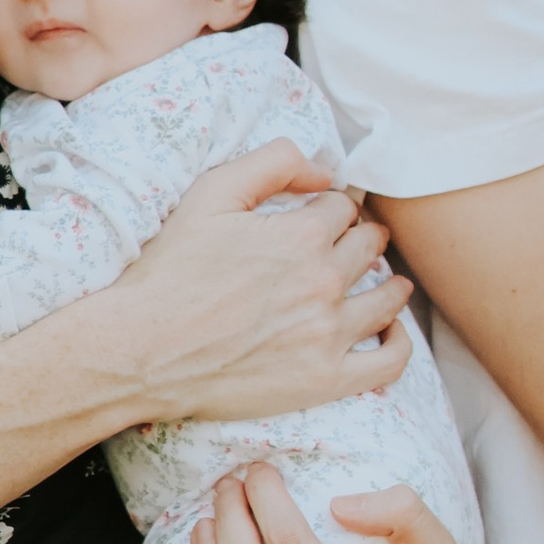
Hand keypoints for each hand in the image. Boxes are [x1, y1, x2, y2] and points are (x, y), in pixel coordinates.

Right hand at [95, 141, 413, 431]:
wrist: (143, 349)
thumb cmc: (170, 271)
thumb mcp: (211, 194)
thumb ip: (273, 164)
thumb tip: (325, 170)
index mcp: (301, 234)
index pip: (344, 208)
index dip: (336, 206)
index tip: (330, 214)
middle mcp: (324, 281)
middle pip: (369, 247)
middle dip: (364, 239)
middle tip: (358, 244)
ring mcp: (328, 333)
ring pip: (387, 298)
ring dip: (391, 284)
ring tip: (390, 283)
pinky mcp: (325, 379)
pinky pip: (389, 361)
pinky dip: (399, 342)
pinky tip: (392, 330)